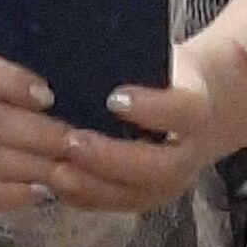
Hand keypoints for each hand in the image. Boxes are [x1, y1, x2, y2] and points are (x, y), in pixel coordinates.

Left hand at [51, 43, 218, 212]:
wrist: (196, 106)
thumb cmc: (164, 75)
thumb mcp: (159, 59)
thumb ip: (131, 57)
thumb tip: (82, 42)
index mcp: (195, 109)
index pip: (182, 111)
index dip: (151, 109)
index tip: (114, 97)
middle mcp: (188, 153)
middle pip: (158, 167)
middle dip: (111, 157)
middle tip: (71, 141)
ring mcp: (167, 182)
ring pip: (133, 195)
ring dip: (91, 185)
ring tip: (54, 170)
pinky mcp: (143, 198)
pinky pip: (111, 205)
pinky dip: (80, 196)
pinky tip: (49, 182)